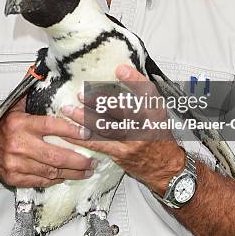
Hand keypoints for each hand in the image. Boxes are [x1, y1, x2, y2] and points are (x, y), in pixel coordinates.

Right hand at [0, 99, 95, 187]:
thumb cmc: (4, 127)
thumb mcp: (15, 106)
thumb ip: (30, 91)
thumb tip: (40, 71)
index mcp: (20, 124)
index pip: (51, 127)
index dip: (71, 130)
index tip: (87, 133)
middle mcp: (18, 144)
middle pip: (54, 155)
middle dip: (78, 159)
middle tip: (93, 159)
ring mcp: (16, 164)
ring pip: (51, 171)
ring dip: (72, 172)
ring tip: (87, 170)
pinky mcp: (15, 178)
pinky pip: (41, 181)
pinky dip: (57, 179)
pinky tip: (68, 176)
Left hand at [63, 64, 184, 195]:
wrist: (165, 166)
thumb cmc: (157, 134)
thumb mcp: (156, 111)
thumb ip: (141, 93)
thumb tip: (122, 71)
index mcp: (155, 111)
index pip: (147, 92)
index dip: (134, 80)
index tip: (120, 69)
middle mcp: (145, 125)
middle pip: (123, 110)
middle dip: (100, 101)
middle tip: (83, 93)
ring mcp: (133, 140)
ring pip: (107, 127)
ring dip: (85, 118)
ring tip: (70, 110)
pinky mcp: (121, 153)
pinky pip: (99, 144)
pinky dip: (83, 137)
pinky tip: (70, 131)